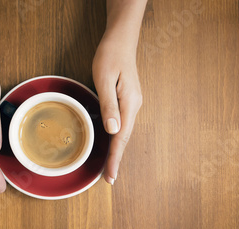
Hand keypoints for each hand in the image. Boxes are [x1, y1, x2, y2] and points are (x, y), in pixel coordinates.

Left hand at [92, 33, 142, 184]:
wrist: (121, 40)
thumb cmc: (110, 56)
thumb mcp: (104, 79)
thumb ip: (108, 105)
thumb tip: (113, 130)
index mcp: (129, 103)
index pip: (121, 137)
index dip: (115, 158)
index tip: (110, 176)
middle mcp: (133, 106)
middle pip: (124, 139)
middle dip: (116, 159)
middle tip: (109, 179)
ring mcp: (131, 104)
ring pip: (124, 133)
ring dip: (117, 150)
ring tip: (109, 167)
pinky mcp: (127, 101)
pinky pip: (122, 124)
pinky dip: (116, 138)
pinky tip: (111, 144)